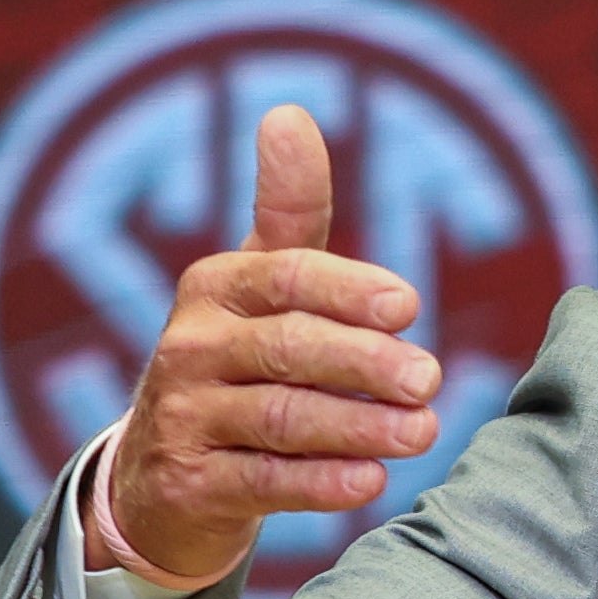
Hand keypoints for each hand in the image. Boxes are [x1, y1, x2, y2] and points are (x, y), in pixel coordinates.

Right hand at [95, 104, 443, 579]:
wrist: (166, 475)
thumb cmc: (239, 360)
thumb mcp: (258, 283)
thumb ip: (288, 210)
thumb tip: (289, 113)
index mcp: (215, 287)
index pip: (287, 278)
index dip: (348, 291)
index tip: (409, 306)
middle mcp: (191, 347)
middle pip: (288, 349)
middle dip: (364, 363)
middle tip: (431, 377)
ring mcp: (185, 418)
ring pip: (281, 420)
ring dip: (358, 426)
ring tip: (423, 432)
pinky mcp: (191, 485)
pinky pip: (263, 483)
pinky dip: (320, 484)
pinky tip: (372, 484)